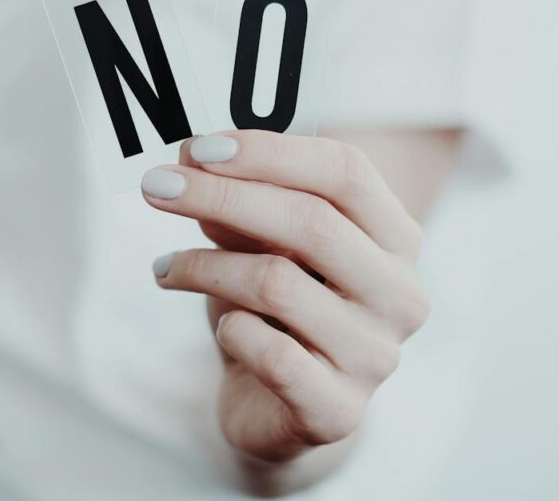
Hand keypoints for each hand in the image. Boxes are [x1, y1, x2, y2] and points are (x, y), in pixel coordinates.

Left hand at [141, 130, 430, 465]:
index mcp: (396, 239)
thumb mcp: (259, 247)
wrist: (279, 408)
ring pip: (279, 285)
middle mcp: (401, 294)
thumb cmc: (275, 312)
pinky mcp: (339, 411)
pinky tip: (220, 328)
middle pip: (312, 222)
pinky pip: (272, 356)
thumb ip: (240, 207)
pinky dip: (231, 331)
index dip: (269, 152)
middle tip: (157, 187)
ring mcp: (376, 356)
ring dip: (206, 267)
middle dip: (222, 197)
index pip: (346, 172)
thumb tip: (192, 160)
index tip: (198, 148)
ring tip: (166, 266)